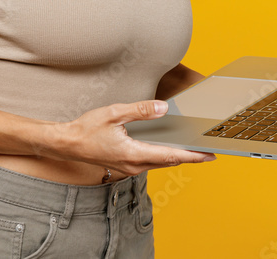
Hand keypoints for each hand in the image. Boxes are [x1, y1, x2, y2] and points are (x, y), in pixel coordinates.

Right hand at [53, 100, 215, 178]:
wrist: (67, 144)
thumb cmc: (87, 128)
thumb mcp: (114, 113)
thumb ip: (141, 111)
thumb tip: (164, 108)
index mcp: (134, 154)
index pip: (170, 155)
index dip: (192, 156)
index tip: (209, 155)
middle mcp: (134, 165)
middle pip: (169, 162)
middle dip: (189, 157)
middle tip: (208, 151)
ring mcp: (129, 168)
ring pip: (160, 163)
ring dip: (176, 157)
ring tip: (192, 149)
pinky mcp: (125, 165)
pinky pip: (150, 162)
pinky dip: (162, 156)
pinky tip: (166, 148)